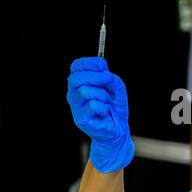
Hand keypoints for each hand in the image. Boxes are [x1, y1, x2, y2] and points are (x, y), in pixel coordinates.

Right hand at [67, 57, 133, 172]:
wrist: (118, 129)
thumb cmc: (114, 106)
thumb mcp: (116, 88)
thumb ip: (109, 77)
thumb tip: (103, 70)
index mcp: (80, 84)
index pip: (76, 67)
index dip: (88, 62)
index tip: (102, 64)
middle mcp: (73, 94)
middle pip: (75, 78)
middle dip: (96, 77)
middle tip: (109, 81)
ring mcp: (75, 107)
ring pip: (85, 91)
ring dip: (103, 95)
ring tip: (107, 103)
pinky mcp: (80, 119)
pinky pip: (93, 105)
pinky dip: (103, 107)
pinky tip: (104, 113)